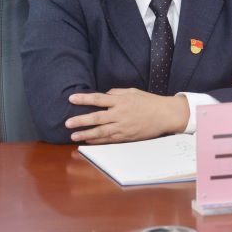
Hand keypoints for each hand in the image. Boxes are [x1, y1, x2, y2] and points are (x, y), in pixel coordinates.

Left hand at [65, 88, 188, 143]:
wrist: (164, 115)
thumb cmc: (149, 101)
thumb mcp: (132, 91)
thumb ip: (116, 93)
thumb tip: (104, 95)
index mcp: (121, 101)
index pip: (98, 99)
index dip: (84, 99)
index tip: (71, 98)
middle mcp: (120, 114)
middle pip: (97, 118)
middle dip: (81, 121)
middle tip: (67, 123)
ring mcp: (123, 127)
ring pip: (101, 132)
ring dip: (86, 134)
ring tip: (73, 136)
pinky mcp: (127, 136)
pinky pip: (109, 139)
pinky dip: (98, 140)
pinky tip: (88, 140)